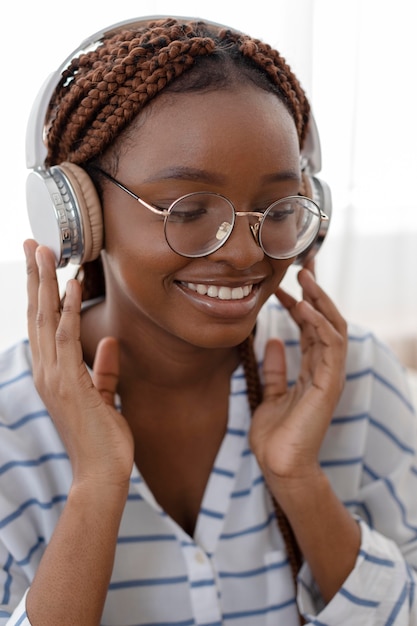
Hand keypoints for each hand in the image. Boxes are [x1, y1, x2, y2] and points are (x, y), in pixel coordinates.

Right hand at [24, 240, 133, 490]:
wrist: (102, 473)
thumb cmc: (102, 438)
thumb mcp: (102, 396)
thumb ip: (103, 369)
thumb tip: (107, 340)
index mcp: (51, 374)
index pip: (41, 325)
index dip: (39, 292)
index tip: (41, 264)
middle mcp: (45, 371)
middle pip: (35, 314)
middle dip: (35, 277)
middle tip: (33, 242)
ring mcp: (53, 377)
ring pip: (45, 319)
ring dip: (45, 282)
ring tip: (45, 249)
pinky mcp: (69, 382)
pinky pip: (66, 337)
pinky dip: (67, 308)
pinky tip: (72, 284)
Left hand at [250, 268, 346, 489]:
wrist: (279, 466)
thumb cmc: (276, 435)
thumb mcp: (271, 393)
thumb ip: (276, 368)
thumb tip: (274, 341)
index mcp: (313, 370)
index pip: (311, 328)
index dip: (301, 303)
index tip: (285, 283)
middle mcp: (324, 369)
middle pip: (326, 321)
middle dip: (315, 292)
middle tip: (302, 266)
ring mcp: (329, 375)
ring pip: (333, 327)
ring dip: (320, 301)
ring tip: (304, 277)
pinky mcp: (329, 383)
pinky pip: (330, 346)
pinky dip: (319, 324)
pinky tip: (304, 306)